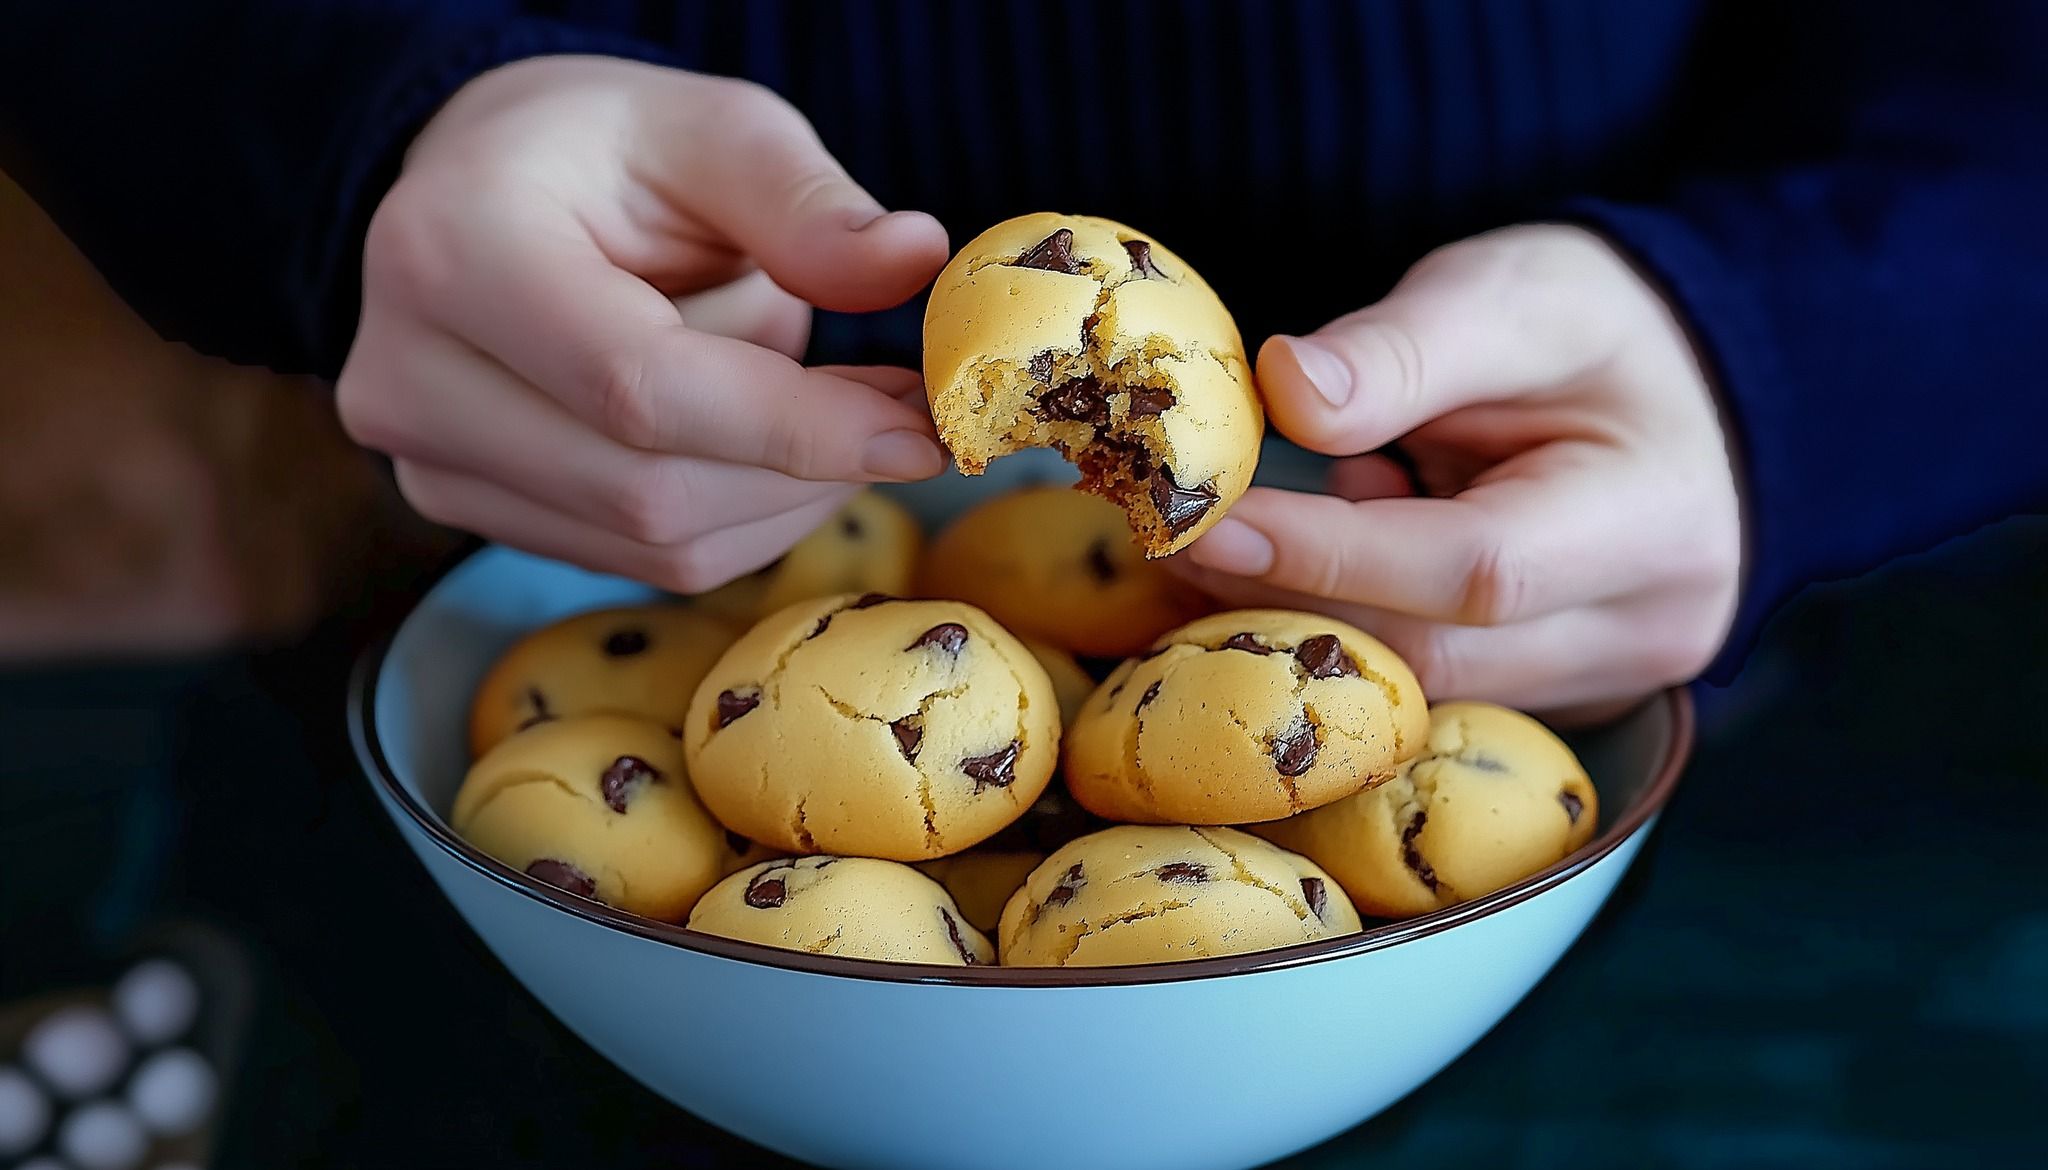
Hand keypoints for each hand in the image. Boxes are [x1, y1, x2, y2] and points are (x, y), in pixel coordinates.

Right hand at [337, 56, 950, 590]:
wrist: (480, 188)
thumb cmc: (603, 152)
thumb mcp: (711, 128)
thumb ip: (806, 202)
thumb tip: (915, 260)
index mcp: (456, 251)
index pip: (641, 388)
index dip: (794, 426)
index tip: (917, 431)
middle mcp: (409, 375)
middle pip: (652, 489)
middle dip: (807, 466)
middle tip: (902, 412)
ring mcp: (426, 459)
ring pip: (656, 541)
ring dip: (782, 494)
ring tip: (831, 406)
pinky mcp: (462, 507)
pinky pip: (639, 557)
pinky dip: (739, 514)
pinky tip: (769, 443)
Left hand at [1171, 225, 1741, 720]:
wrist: (1700, 394)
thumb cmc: (1607, 332)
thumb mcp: (1517, 297)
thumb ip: (1404, 349)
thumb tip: (1284, 389)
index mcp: (1653, 521)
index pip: (1472, 568)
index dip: (1327, 553)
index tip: (1207, 520)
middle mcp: (1643, 631)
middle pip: (1433, 655)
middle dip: (1287, 599)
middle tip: (1175, 541)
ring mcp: (1605, 682)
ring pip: (1419, 690)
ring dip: (1307, 621)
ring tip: (1236, 540)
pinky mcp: (1557, 698)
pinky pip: (1430, 689)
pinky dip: (1351, 631)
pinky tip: (1312, 565)